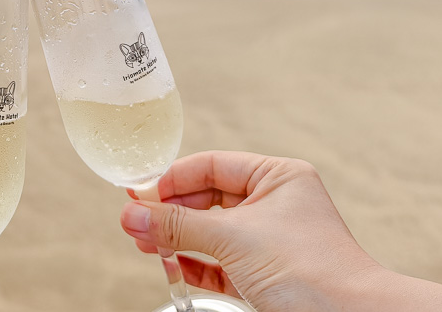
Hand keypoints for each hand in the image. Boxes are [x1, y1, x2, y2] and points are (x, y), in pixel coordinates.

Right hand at [120, 151, 377, 310]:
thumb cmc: (309, 270)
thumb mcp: (234, 238)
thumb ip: (178, 224)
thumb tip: (132, 213)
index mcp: (277, 178)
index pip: (212, 166)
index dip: (173, 179)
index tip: (139, 193)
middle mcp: (274, 204)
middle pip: (206, 199)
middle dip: (170, 212)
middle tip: (135, 222)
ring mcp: (268, 241)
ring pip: (209, 232)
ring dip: (176, 238)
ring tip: (144, 243)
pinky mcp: (262, 275)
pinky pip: (218, 263)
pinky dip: (193, 265)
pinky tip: (171, 266)